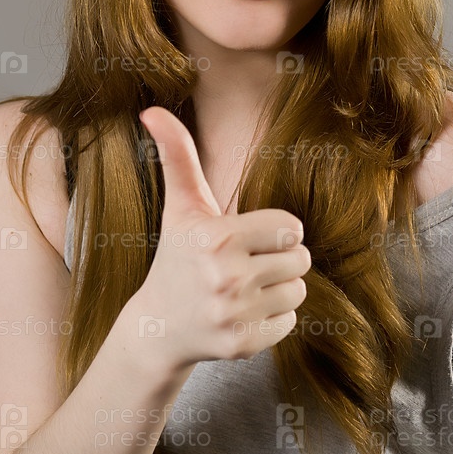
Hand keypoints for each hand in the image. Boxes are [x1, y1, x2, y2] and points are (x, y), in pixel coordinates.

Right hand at [133, 106, 310, 367]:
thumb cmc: (176, 255)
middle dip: (281, 256)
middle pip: (300, 259)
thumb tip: (152, 109)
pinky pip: (291, 321)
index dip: (275, 228)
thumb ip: (177, 155)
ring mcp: (234, 315)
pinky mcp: (244, 344)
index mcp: (216, 237)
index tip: (251, 234)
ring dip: (280, 286)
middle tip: (251, 260)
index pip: (290, 226)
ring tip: (247, 286)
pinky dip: (274, 316)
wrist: (158, 326)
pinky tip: (244, 311)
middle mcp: (226, 278)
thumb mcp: (180, 205)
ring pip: (299, 290)